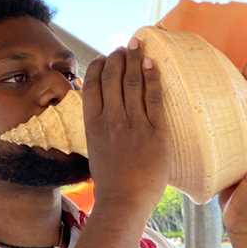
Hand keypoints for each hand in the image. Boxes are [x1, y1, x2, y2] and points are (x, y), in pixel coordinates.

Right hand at [82, 39, 169, 218]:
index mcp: (92, 125)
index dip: (98, 67)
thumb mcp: (95, 150)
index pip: (92, 85)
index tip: (104, 58)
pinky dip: (153, 77)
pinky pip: (154, 96)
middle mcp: (110, 119)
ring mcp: (133, 123)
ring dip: (135, 60)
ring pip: (132, 82)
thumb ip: (98, 130)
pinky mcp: (154, 130)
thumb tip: (100, 117)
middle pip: (112, 77)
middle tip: (125, 47)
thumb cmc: (109, 181)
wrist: (123, 200)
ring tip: (138, 46)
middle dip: (118, 57)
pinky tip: (153, 63)